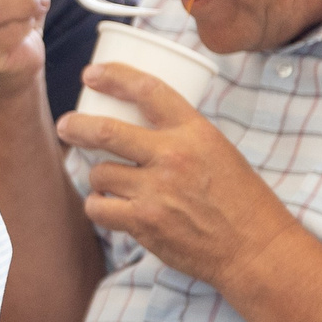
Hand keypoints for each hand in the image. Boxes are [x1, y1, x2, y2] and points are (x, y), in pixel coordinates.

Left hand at [56, 63, 303, 293]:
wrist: (254, 248)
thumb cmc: (240, 200)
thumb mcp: (218, 151)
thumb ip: (181, 137)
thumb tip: (139, 125)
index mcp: (195, 131)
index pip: (149, 90)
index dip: (115, 77)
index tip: (91, 74)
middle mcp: (174, 156)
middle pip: (107, 131)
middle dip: (77, 126)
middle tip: (66, 126)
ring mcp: (157, 190)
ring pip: (100, 173)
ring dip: (97, 176)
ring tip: (107, 182)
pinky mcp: (144, 222)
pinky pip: (99, 207)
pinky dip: (97, 205)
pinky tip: (106, 205)